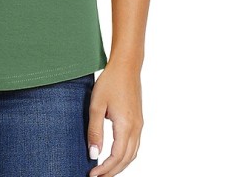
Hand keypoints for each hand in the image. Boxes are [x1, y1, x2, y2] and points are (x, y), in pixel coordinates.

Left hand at [86, 61, 143, 175]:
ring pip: (132, 154)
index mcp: (126, 126)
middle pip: (126, 159)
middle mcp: (136, 128)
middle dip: (112, 171)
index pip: (117, 157)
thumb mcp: (96, 105)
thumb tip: (93, 154)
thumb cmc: (110, 82)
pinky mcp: (138, 120)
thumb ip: (94, 131)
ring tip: (105, 170)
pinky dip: (125, 155)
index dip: (105, 169)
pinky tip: (115, 155)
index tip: (92, 175)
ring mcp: (139, 124)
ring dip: (120, 165)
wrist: (126, 66)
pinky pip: (134, 145)